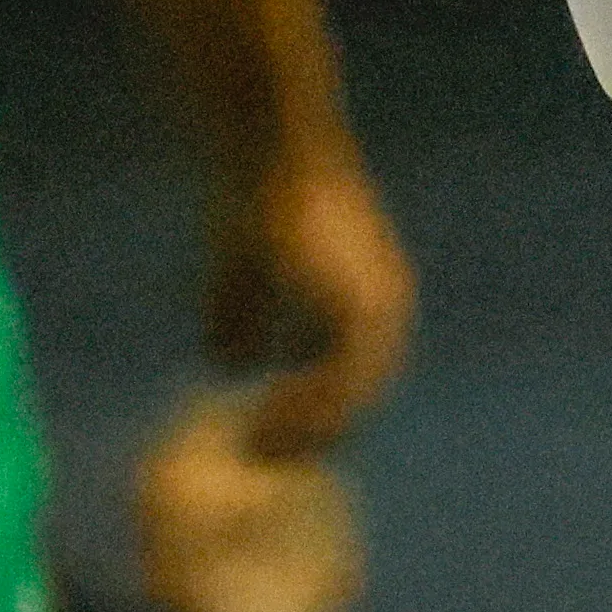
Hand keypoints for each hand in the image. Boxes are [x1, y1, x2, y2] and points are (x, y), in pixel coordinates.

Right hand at [204, 142, 411, 454]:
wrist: (270, 150)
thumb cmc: (255, 195)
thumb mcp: (243, 265)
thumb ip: (239, 313)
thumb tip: (227, 365)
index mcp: (368, 300)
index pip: (351, 373)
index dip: (316, 410)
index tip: (277, 442)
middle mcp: (385, 308)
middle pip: (358, 394)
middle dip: (314, 432)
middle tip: (268, 462)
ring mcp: (377, 308)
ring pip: (351, 395)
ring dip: (306, 428)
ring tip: (262, 452)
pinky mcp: (358, 307)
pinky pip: (337, 379)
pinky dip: (303, 408)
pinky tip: (265, 422)